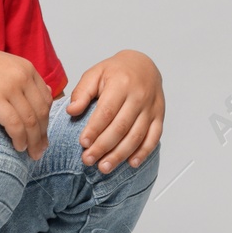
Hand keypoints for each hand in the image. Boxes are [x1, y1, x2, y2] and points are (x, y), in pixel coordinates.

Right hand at [0, 45, 52, 159]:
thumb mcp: (3, 66)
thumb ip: (23, 78)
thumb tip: (46, 92)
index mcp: (26, 67)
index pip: (46, 98)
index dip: (46, 119)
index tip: (42, 134)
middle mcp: (22, 75)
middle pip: (41, 111)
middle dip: (43, 134)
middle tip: (41, 150)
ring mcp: (10, 87)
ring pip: (31, 121)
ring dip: (34, 141)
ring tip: (32, 153)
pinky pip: (15, 125)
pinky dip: (20, 139)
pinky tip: (19, 147)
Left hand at [65, 49, 163, 172]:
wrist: (144, 65)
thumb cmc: (116, 72)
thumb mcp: (95, 73)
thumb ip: (82, 92)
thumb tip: (71, 111)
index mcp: (121, 84)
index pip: (107, 111)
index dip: (95, 129)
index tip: (83, 143)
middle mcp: (139, 97)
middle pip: (121, 127)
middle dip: (103, 146)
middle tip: (88, 160)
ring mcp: (151, 108)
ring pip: (136, 136)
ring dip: (120, 154)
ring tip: (104, 167)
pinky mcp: (159, 116)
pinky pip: (154, 137)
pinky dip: (143, 152)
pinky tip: (131, 163)